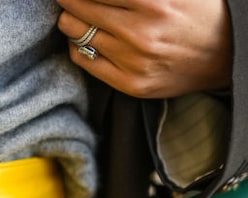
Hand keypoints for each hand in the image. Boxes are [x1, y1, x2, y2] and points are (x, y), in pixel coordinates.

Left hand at [57, 0, 232, 97]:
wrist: (230, 54)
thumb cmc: (200, 12)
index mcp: (153, 2)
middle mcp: (140, 33)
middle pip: (76, 7)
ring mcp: (133, 61)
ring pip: (74, 32)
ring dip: (72, 20)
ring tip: (84, 15)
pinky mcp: (131, 84)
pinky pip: (82, 59)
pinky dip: (78, 44)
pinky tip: (91, 36)